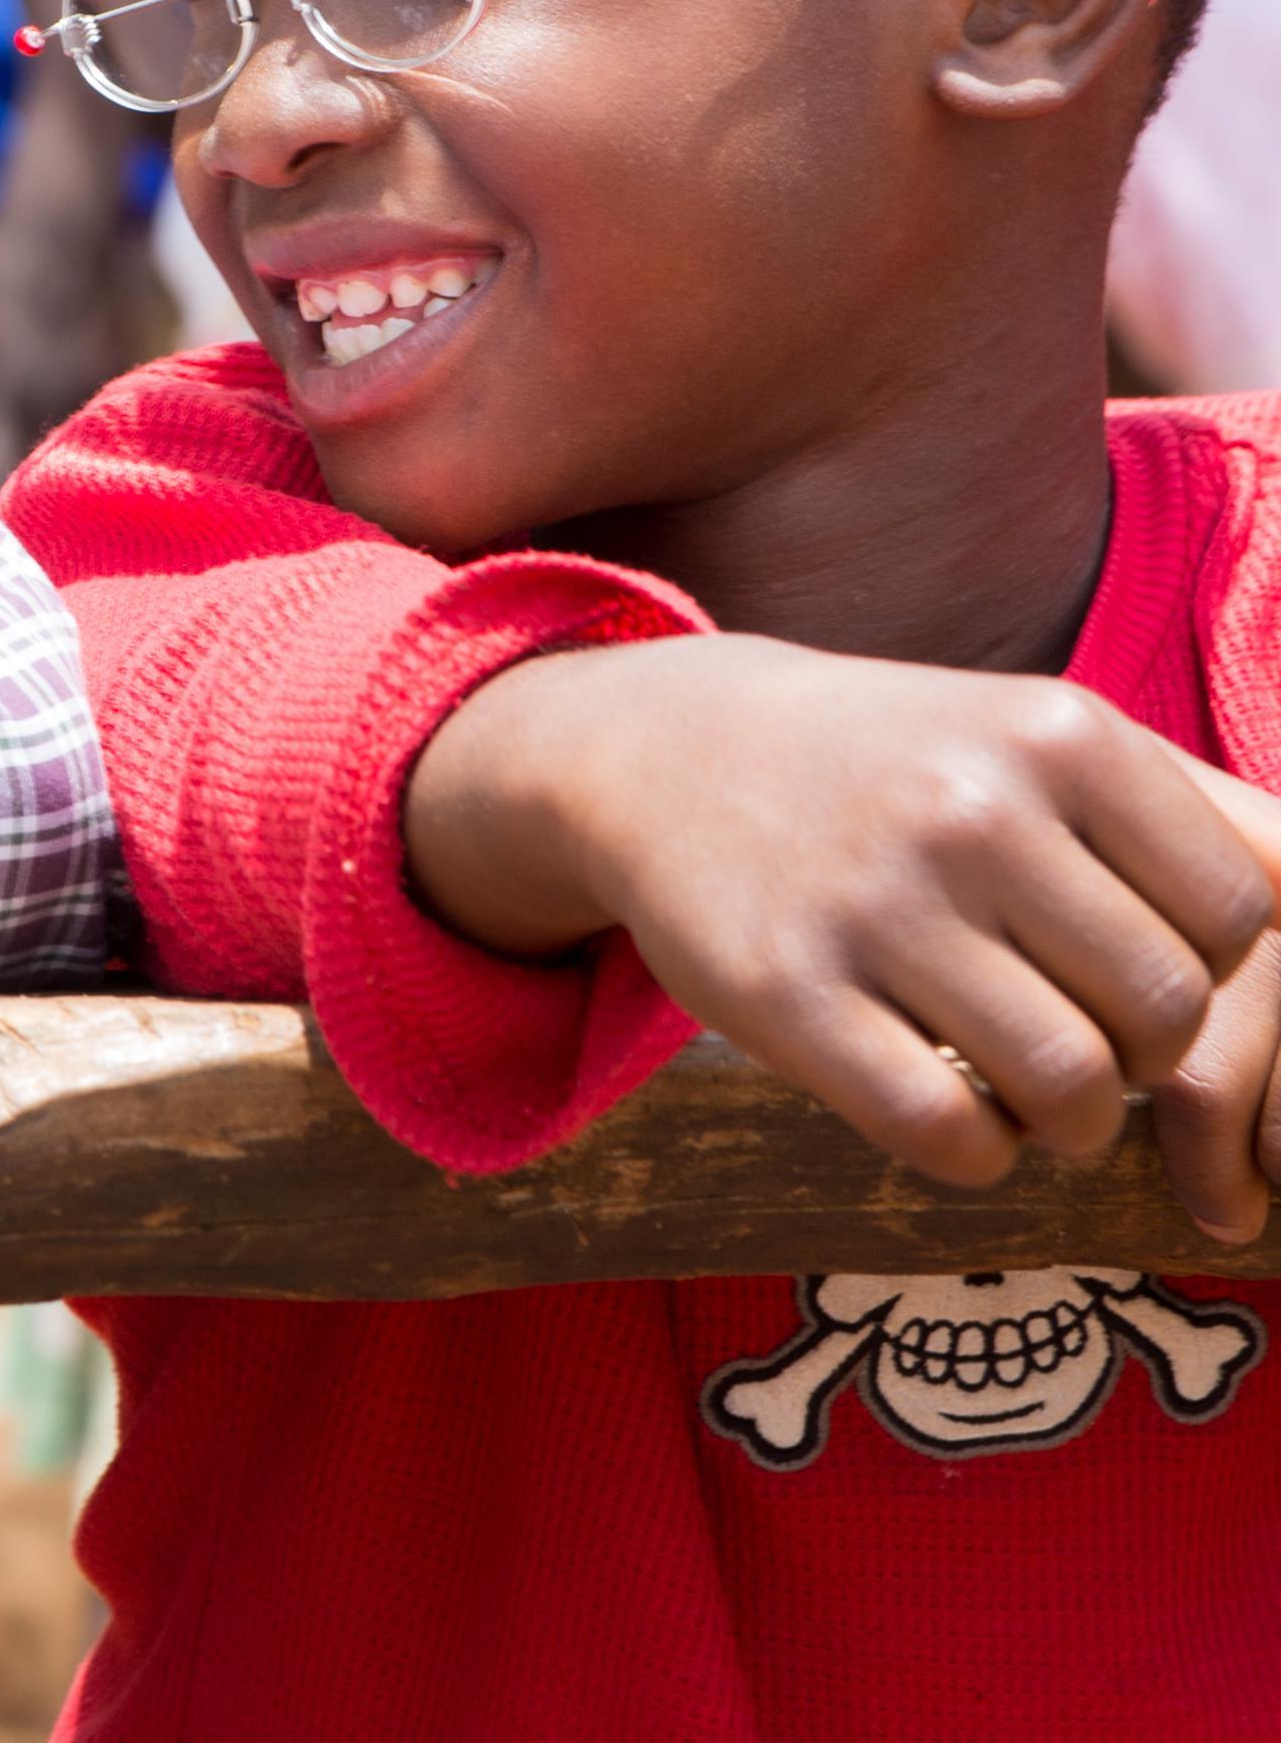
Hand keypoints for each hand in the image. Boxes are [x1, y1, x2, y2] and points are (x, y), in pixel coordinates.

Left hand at [0, 184, 139, 487]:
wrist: (60, 225)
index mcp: (5, 383)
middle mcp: (55, 390)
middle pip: (40, 471)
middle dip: (21, 500)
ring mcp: (93, 383)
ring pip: (74, 451)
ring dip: (52, 469)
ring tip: (31, 487)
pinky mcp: (118, 373)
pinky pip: (96, 425)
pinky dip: (80, 439)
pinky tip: (65, 436)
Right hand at [407, 635, 1280, 1209]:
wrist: (664, 749)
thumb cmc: (894, 765)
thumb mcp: (1032, 734)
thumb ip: (1192, 814)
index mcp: (1054, 734)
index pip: (1239, 920)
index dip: (1204, 972)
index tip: (1125, 962)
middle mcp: (968, 807)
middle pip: (1165, 1018)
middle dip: (1141, 1060)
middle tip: (1075, 1037)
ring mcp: (871, 899)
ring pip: (1073, 1091)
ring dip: (1067, 1122)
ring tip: (1020, 1086)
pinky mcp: (784, 991)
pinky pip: (947, 1135)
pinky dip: (972, 1153)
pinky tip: (941, 1102)